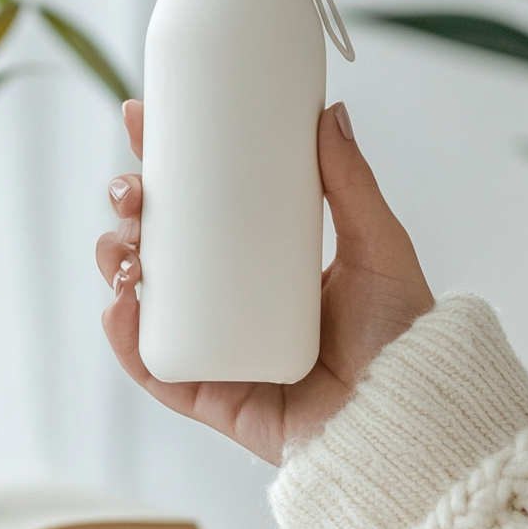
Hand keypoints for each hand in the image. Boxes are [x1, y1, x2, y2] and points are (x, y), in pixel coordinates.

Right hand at [96, 100, 433, 465]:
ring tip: (125, 247)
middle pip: (161, 246)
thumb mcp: (377, 244)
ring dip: (118, 264)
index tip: (140, 122)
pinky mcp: (211, 395)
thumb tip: (330, 113)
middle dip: (130, 211)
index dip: (164, 164)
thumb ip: (353, 182)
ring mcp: (218, 347)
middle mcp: (232, 301)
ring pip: (146, 300)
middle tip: (130, 190)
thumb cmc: (403, 335)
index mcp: (264, 261)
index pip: (202, 203)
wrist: (409, 414)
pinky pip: (156, 367)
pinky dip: (125, 337)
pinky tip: (120, 304)